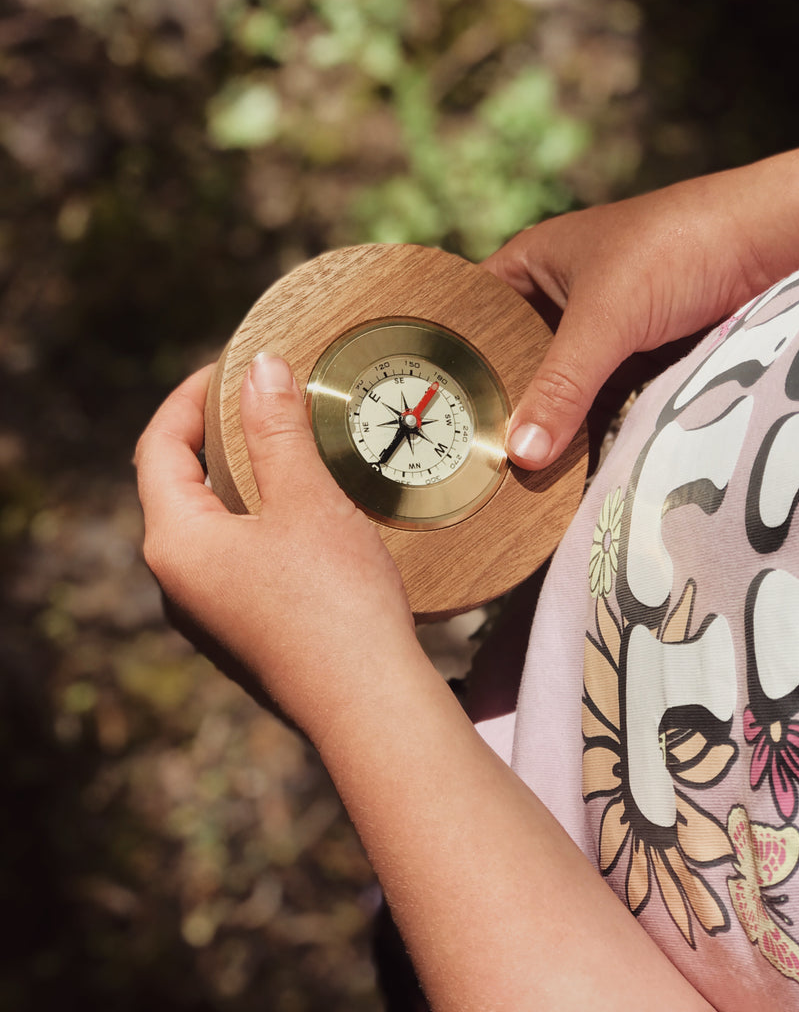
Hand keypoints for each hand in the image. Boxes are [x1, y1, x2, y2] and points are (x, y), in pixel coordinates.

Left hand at [135, 354, 413, 744]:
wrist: (369, 706)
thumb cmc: (334, 600)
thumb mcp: (306, 500)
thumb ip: (276, 429)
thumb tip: (261, 368)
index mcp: (175, 543)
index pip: (157, 448)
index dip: (187, 398)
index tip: (230, 366)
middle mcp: (177, 583)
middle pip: (176, 487)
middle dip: (212, 436)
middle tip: (258, 399)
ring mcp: (207, 615)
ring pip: (206, 526)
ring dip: (236, 479)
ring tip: (283, 447)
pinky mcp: (242, 635)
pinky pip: (232, 559)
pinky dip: (254, 520)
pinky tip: (300, 513)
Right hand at [485, 129, 798, 470]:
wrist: (776, 243)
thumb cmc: (677, 248)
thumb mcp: (608, 317)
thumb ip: (563, 385)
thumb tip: (520, 456)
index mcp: (534, 261)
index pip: (473, 312)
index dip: (452, 356)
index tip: (430, 408)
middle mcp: (561, 295)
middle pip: (514, 358)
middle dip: (501, 402)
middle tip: (469, 459)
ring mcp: (602, 329)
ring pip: (558, 384)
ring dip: (546, 422)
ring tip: (511, 478)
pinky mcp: (640, 358)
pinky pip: (599, 400)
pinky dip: (586, 429)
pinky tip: (567, 468)